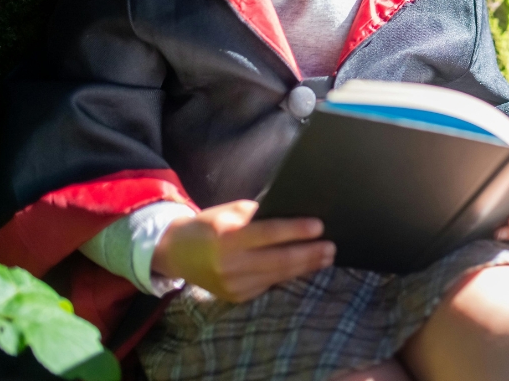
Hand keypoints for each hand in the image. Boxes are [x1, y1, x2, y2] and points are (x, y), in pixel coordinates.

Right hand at [152, 199, 335, 302]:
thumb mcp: (230, 211)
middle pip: (279, 259)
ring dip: (305, 267)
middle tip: (331, 247)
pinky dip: (288, 276)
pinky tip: (304, 268)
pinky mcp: (236, 297)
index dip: (296, 230)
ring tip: (325, 258)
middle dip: (309, 253)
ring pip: (278, 275)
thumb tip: (293, 213)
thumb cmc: (210, 224)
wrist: (177, 253)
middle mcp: (231, 264)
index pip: (269, 233)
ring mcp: (234, 284)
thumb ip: (259, 214)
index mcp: (228, 236)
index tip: (319, 226)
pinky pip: (269, 284)